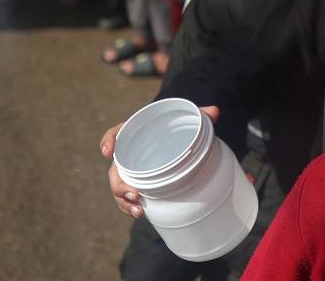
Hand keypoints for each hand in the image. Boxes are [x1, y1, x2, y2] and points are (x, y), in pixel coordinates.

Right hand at [101, 106, 219, 217]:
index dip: (109, 141)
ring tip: (139, 210)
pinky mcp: (136, 183)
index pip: (116, 133)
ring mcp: (131, 170)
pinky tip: (141, 213)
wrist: (175, 140)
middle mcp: (129, 152)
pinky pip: (126, 197)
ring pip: (119, 187)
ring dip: (124, 200)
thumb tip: (215, 112)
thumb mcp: (187, 119)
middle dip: (120, 184)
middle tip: (134, 193)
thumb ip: (200, 115)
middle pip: (116, 169)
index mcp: (135, 132)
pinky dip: (130, 206)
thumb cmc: (176, 127)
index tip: (109, 152)